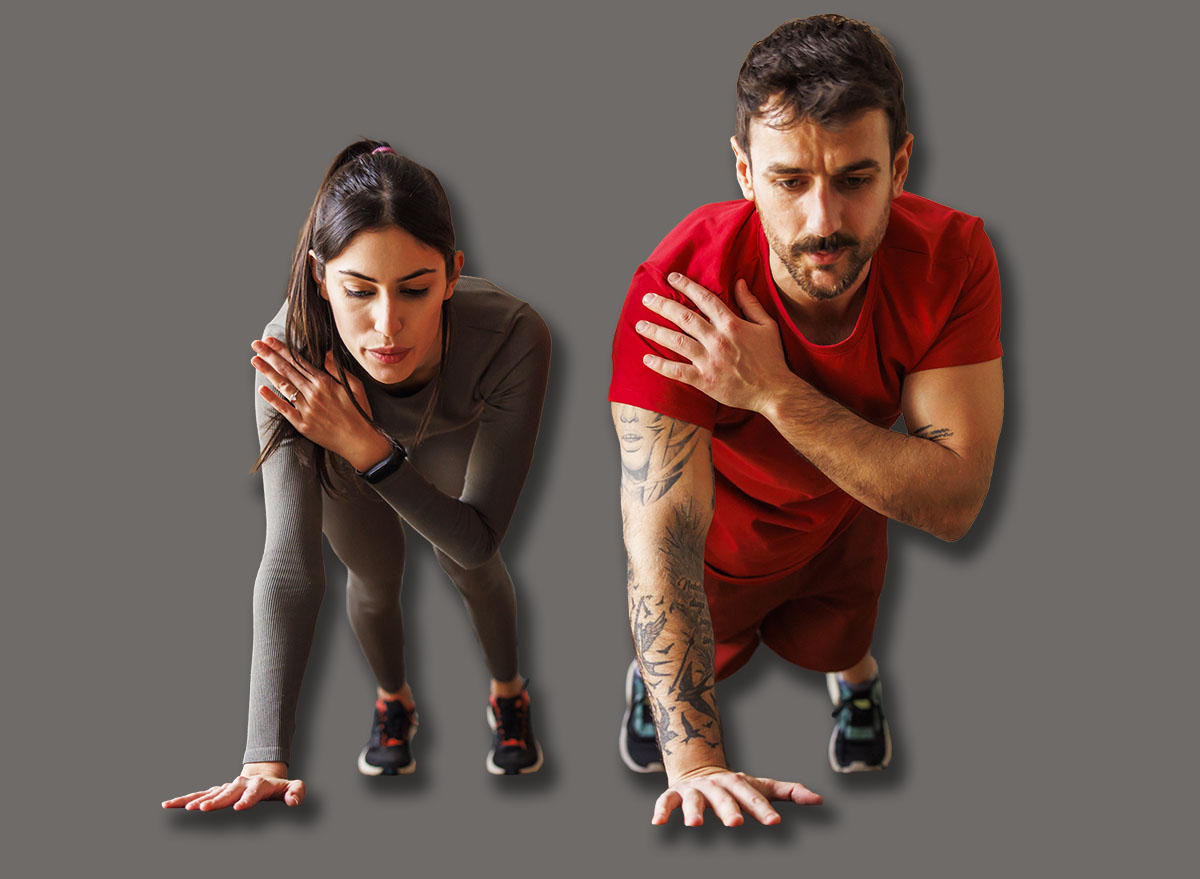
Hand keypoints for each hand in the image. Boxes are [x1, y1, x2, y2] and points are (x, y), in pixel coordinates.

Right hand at [161, 763, 305, 811]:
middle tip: (202, 808)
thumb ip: (296, 792)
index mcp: (258, 785)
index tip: (239, 807)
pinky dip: (184, 799)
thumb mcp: (292, 787)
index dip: (247, 799)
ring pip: (209, 793)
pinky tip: (169, 804)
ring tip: (183, 806)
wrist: (263, 775)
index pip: (253, 792)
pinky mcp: (216, 792)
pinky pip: (199, 795)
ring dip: (196, 799)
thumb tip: (295, 801)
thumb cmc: (277, 787)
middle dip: (215, 801)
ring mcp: (227, 788)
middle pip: (227, 793)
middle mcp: (240, 785)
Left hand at [251, 338, 389, 469]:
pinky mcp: (302, 424)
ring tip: (255, 360)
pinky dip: (272, 399)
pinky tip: (262, 389)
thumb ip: (338, 369)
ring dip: (267, 371)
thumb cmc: (359, 413)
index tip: (270, 340)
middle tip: (256, 344)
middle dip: (270, 355)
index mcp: (325, 382)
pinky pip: (284, 409)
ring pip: (283, 385)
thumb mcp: (355, 386)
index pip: (299, 361)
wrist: (359, 440)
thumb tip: (326, 353)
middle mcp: (313, 393)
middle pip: (287, 370)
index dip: (283, 350)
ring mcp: (306, 409)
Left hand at [636, 273, 793, 412]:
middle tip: (647, 298)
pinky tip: (646, 358)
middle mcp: (718, 340)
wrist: (774, 392)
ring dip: (656, 332)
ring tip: (640, 324)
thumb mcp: (767, 325)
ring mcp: (710, 361)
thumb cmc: (772, 358)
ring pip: (676, 342)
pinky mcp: (705, 381)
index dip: (686, 286)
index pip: (704, 299)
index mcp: (732, 324)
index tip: (671, 278)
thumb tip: (739, 281)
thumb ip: (751, 303)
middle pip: (684, 317)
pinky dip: (660, 365)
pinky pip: (677, 372)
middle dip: (663, 305)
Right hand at [653, 766, 821, 826]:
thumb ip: (787, 792)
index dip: (763, 809)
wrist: (696, 767)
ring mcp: (694, 789)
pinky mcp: (674, 794)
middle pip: (723, 797)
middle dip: (728, 809)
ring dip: (693, 810)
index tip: (774, 823)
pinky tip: (658, 823)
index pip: (752, 796)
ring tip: (695, 825)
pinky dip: (661, 810)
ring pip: (693, 799)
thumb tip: (819, 800)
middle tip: (736, 823)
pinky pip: (665, 800)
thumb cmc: (734, 785)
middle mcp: (715, 784)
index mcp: (737, 782)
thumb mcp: (758, 785)